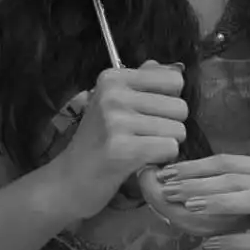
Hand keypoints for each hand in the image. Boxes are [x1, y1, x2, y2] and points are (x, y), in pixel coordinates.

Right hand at [47, 60, 187, 220]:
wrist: (69, 180)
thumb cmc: (97, 141)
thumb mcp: (114, 102)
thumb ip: (144, 82)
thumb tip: (176, 69)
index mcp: (113, 78)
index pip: (173, 79)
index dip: (169, 100)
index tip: (149, 113)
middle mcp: (113, 94)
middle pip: (180, 107)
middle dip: (170, 126)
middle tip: (145, 137)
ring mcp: (116, 121)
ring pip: (178, 130)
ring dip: (165, 145)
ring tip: (141, 149)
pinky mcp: (122, 149)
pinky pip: (169, 148)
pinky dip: (161, 159)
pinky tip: (141, 161)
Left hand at [154, 155, 249, 249]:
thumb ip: (239, 195)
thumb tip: (191, 192)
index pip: (230, 162)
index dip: (196, 167)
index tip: (167, 174)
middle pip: (238, 177)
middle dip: (200, 182)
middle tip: (169, 190)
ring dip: (218, 202)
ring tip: (189, 208)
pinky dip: (236, 241)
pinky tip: (211, 246)